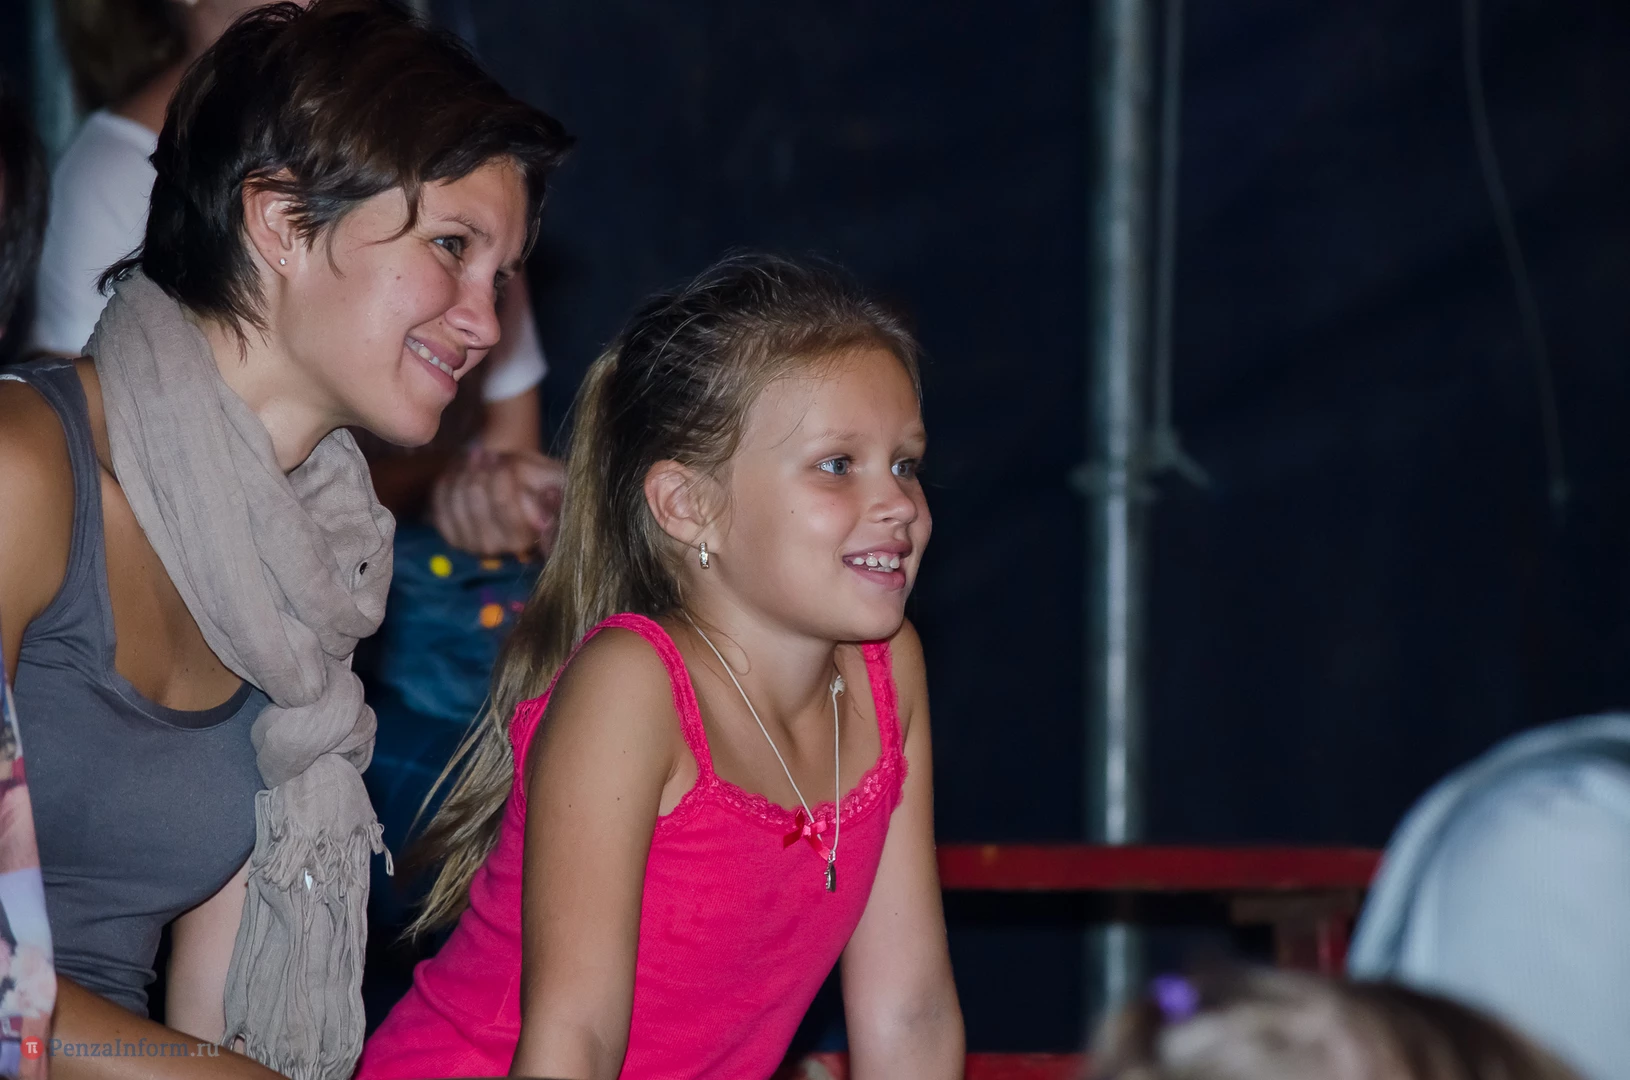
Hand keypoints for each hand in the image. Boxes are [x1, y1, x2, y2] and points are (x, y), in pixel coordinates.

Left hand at [429, 447, 565, 557]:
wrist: (517, 491)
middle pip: (475, 497)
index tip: (503, 458)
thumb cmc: (539, 484)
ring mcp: (469, 544)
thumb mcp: (554, 480)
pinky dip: (448, 480)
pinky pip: (439, 501)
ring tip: (475, 459)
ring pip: (455, 496)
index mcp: (523, 537)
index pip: (502, 501)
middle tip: (486, 454)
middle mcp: (495, 547)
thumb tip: (550, 494)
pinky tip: (462, 472)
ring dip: (463, 471)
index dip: (500, 473)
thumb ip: (553, 485)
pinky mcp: (451, 535)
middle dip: (480, 468)